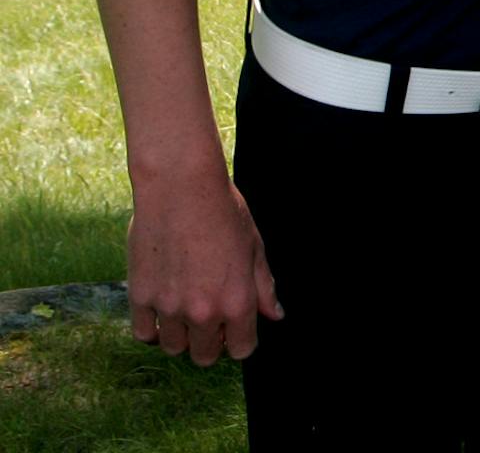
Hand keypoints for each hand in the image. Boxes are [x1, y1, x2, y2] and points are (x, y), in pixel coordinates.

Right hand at [127, 168, 281, 364]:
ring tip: (185, 310)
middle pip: (205, 356)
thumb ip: (264, 286)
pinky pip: (143, 334)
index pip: (241, 349)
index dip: (239, 341)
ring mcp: (169, 307)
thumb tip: (275, 315)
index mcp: (238, 302)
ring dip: (181, 336)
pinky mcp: (140, 297)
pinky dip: (153, 329)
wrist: (181, 188)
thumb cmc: (224, 211)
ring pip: (174, 348)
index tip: (234, 328)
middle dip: (210, 342)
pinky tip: (162, 311)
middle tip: (209, 319)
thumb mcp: (255, 246)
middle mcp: (204, 312)